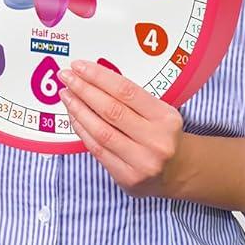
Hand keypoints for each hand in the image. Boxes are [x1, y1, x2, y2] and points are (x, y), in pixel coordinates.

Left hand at [60, 59, 182, 195]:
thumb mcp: (160, 113)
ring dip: (78, 110)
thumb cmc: (162, 135)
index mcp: (165, 118)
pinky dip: (83, 131)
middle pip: (111, 110)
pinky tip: (73, 117)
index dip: (99, 77)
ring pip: (101, 131)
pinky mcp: (127, 178)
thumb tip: (93, 78)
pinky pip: (98, 150)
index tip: (80, 66)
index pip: (127, 91)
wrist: (178, 171)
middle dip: (84, 90)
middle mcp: (156, 140)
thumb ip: (132, 100)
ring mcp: (142, 161)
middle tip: (66, 77)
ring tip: (66, 95)